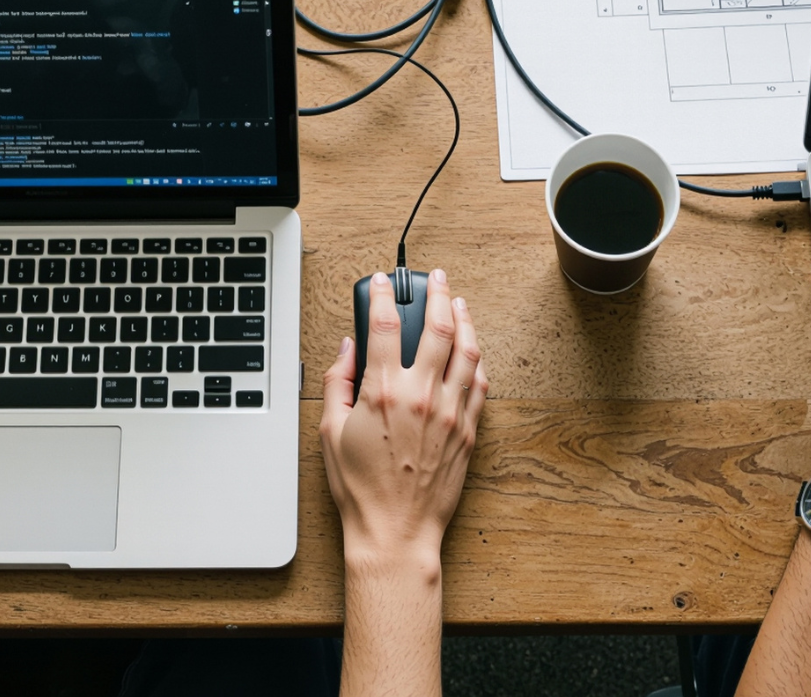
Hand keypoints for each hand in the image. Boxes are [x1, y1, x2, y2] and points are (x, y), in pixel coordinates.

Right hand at [320, 269, 486, 570]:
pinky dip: (478, 361)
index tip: (381, 282)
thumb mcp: (330, 431)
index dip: (381, 295)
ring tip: (459, 303)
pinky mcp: (468, 432)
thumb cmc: (360, 488)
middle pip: (436, 327)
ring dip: (464, 320)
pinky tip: (473, 351)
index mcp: (383, 391)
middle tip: (435, 278)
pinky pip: (480, 385)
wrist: (395, 531)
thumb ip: (337, 382)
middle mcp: (421, 394)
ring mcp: (450, 412)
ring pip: (467, 351)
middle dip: (436, 293)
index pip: (383, 325)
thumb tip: (346, 348)